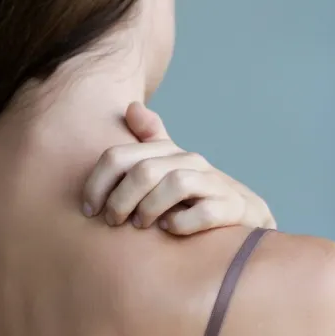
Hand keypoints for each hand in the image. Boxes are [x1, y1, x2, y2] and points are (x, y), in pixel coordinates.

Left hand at [82, 102, 276, 234]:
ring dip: (149, 208)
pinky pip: (205, 212)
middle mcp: (190, 161)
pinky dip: (183, 222)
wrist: (245, 216)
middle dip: (120, 199)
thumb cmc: (193, 193)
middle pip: (144, 171)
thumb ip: (149, 138)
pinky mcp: (233, 208)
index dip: (97, 182)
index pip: (118, 157)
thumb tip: (131, 106)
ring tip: (140, 226)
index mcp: (166, 152)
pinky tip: (170, 229)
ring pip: (175, 184)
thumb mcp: (168, 165)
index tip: (89, 209)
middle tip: (113, 222)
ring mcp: (215, 183)